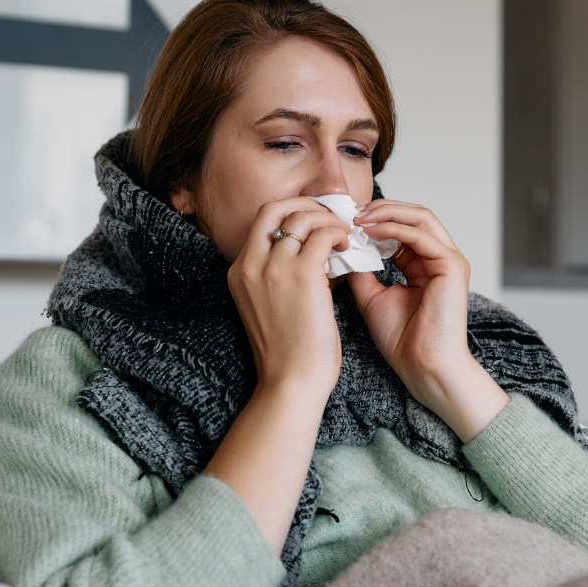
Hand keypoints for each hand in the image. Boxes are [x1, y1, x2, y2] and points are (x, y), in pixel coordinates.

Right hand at [227, 197, 350, 397]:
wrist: (290, 381)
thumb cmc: (288, 353)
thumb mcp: (268, 307)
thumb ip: (279, 278)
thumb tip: (312, 254)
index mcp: (239, 272)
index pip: (262, 222)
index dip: (290, 213)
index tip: (313, 220)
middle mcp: (250, 264)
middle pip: (276, 208)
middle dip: (306, 205)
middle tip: (330, 218)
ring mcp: (274, 267)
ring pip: (302, 218)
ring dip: (328, 220)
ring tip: (344, 237)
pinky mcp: (302, 275)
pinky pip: (324, 235)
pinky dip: (339, 234)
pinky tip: (348, 248)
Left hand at [347, 200, 507, 440]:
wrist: (423, 367)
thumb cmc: (403, 341)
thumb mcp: (372, 297)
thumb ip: (363, 271)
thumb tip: (343, 248)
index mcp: (425, 264)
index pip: (403, 227)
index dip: (374, 219)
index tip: (344, 220)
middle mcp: (440, 258)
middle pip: (414, 215)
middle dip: (380, 209)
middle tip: (349, 211)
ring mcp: (449, 260)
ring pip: (420, 217)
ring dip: (386, 213)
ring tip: (357, 218)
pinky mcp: (452, 266)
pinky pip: (420, 235)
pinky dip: (392, 228)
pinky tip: (368, 231)